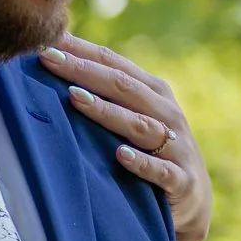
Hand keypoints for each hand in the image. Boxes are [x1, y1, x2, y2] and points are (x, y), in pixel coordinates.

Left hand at [40, 36, 210, 240]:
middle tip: (49, 60)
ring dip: (107, 111)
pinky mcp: (181, 179)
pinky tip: (119, 155)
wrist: (192, 198)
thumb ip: (104, 94)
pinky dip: (140, 162)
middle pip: (123, 86)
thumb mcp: (133, 116)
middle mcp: (166, 113)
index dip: (82, 51)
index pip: (114, 64)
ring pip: (138, 124)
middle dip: (84, 71)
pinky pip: (160, 170)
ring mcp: (175, 145)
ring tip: (75, 98)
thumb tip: (55, 65)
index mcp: (153, 92)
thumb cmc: (151, 150)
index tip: (47, 42)